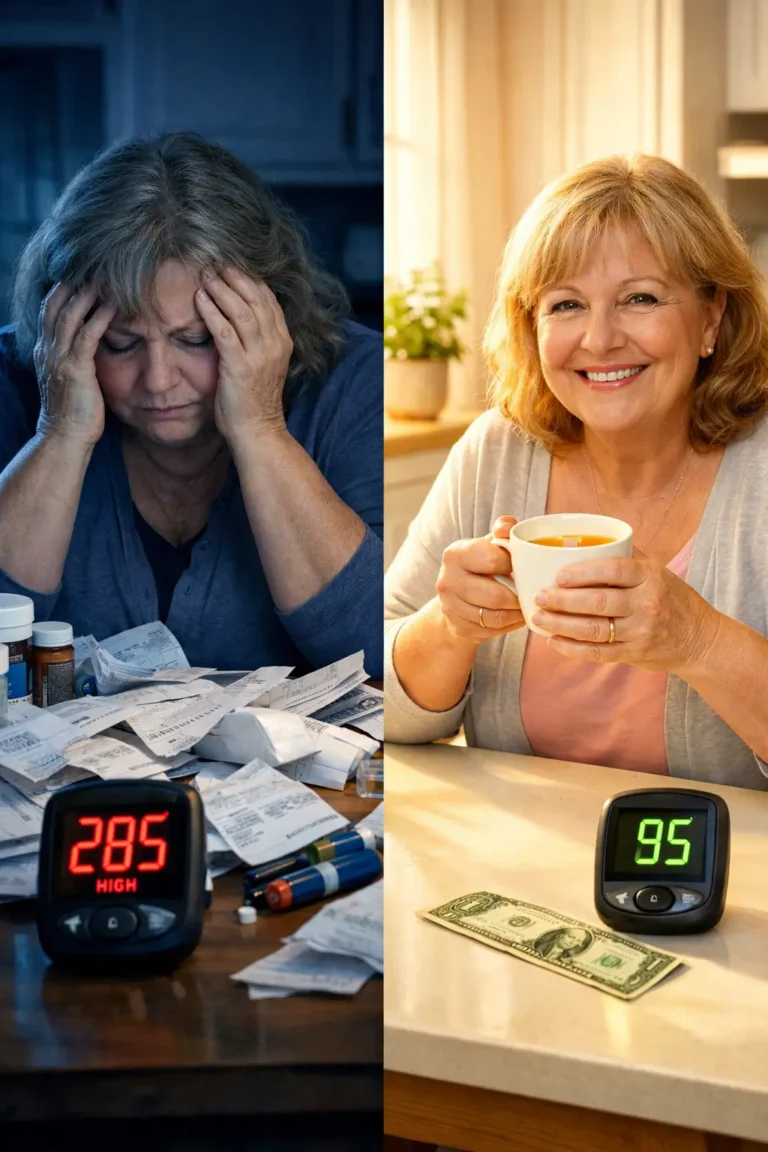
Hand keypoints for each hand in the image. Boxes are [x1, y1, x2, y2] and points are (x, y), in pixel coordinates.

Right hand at [34, 283, 115, 446]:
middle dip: (72, 283)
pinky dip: (100, 316)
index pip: (50, 311)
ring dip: (87, 293)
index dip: (62, 290)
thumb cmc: (74, 413)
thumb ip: (76, 359)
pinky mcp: (76, 369)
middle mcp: (49, 350)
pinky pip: (88, 335)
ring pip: (70, 315)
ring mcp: (60, 358)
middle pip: (56, 305)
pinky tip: (114, 304)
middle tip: (92, 265)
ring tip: (104, 276)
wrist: (64, 437)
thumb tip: (91, 346)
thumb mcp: (70, 379)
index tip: (78, 273)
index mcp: (47, 352)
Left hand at [194, 268, 292, 442]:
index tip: (230, 266)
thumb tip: (236, 314)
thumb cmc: (254, 399)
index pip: (268, 299)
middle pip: (256, 298)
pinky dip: (211, 312)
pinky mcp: (240, 367)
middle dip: (235, 277)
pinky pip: (224, 331)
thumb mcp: (262, 363)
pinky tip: (199, 299)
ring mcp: (259, 356)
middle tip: (214, 263)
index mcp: (282, 341)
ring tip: (205, 275)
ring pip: (242, 310)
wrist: (258, 431)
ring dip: (222, 289)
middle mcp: (275, 344)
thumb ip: (255, 339)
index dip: (249, 279)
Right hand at [435, 516, 525, 644]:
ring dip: (517, 613)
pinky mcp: (459, 627)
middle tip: (531, 592)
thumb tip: (508, 527)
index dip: (513, 564)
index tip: (521, 566)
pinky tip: (517, 617)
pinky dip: (510, 625)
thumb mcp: (487, 544)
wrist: (455, 597)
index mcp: (455, 554)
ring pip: (496, 617)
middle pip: (496, 595)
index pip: (492, 559)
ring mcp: (450, 607)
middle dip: (519, 596)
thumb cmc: (479, 565)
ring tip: (527, 605)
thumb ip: (502, 531)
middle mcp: (447, 581)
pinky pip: (493, 630)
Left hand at [529, 550, 720, 672]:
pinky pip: (598, 653)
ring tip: (539, 617)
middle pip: (597, 601)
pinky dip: (573, 648)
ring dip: (561, 624)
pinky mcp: (634, 654)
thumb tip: (587, 540)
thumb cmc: (672, 599)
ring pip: (594, 629)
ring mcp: (640, 632)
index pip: (612, 570)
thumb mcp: (658, 571)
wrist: (700, 639)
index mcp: (650, 576)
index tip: (558, 575)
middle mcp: (646, 603)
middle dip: (562, 600)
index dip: (582, 573)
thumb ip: (627, 556)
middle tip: (539, 596)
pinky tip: (554, 641)